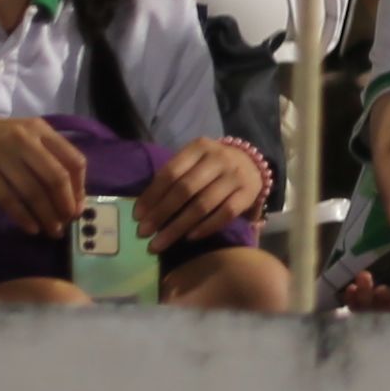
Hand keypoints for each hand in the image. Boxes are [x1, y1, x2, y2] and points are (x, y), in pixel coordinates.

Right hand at [0, 111, 90, 227]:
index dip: (79, 188)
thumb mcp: (24, 136)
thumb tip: (72, 194)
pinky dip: (22, 216)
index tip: (78, 207)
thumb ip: (47, 155)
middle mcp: (24, 139)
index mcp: (40, 129)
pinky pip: (8, 198)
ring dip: (46, 216)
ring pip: (33, 191)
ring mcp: (1, 154)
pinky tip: (30, 228)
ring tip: (52, 231)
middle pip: (56, 178)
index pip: (73, 160)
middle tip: (67, 223)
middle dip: (65, 205)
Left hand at [140, 134, 268, 248]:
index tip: (137, 217)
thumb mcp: (194, 160)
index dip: (152, 195)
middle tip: (143, 233)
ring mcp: (235, 176)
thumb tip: (144, 209)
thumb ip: (174, 177)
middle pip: (185, 190)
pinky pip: (224, 214)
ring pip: (202, 205)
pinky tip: (189, 238)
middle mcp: (218, 158)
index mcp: (199, 147)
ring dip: (178, 227)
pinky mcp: (248, 193)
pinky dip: (206, 227)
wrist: (252, 164)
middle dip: (161, 214)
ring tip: (160, 243)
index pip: (170, 172)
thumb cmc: (212, 166)